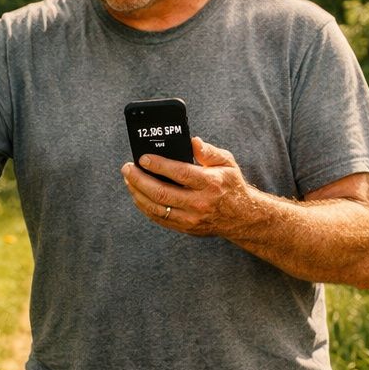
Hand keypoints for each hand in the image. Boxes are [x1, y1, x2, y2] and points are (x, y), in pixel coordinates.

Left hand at [119, 136, 260, 236]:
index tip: (142, 158)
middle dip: (139, 179)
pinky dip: (145, 206)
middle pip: (161, 193)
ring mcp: (191, 219)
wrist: (241, 217)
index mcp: (211, 184)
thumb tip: (192, 141)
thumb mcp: (227, 163)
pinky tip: (138, 194)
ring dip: (137, 193)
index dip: (158, 165)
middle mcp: (200, 204)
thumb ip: (209, 152)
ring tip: (129, 180)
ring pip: (156, 208)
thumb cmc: (230, 185)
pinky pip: (159, 219)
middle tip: (127, 168)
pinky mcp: (186, 228)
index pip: (180, 173)